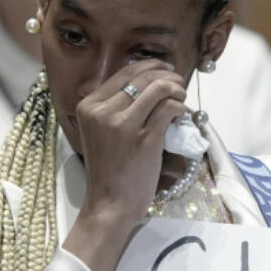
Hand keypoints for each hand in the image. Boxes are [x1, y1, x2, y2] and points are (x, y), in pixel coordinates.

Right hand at [73, 59, 186, 233]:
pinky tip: (181, 114)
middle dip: (166, 74)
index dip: (149, 67)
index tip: (164, 70)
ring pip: (158, 88)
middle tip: (178, 82)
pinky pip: (168, 108)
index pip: (123, 73)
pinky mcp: (144, 138)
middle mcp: (102, 111)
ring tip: (182, 96)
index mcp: (89, 106)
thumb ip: (113, 108)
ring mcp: (122, 124)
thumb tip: (146, 83)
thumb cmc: (109, 170)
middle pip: (142, 77)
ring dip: (176, 88)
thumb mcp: (100, 132)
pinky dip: (180, 107)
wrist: (110, 203)